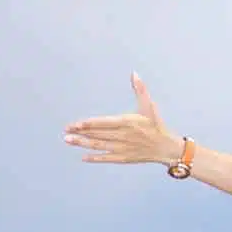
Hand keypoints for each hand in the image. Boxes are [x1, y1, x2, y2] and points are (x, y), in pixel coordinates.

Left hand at [63, 73, 184, 165]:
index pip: (104, 123)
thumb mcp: (149, 106)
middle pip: (98, 134)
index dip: (89, 124)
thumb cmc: (156, 125)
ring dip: (83, 144)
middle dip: (81, 133)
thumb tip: (134, 73)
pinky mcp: (124, 158)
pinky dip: (95, 157)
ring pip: (100, 146)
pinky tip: (83, 156)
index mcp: (128, 122)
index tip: (76, 123)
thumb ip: (140, 89)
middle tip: (66, 132)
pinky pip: (107, 158)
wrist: (166, 147)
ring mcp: (123, 148)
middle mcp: (123, 136)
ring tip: (69, 141)